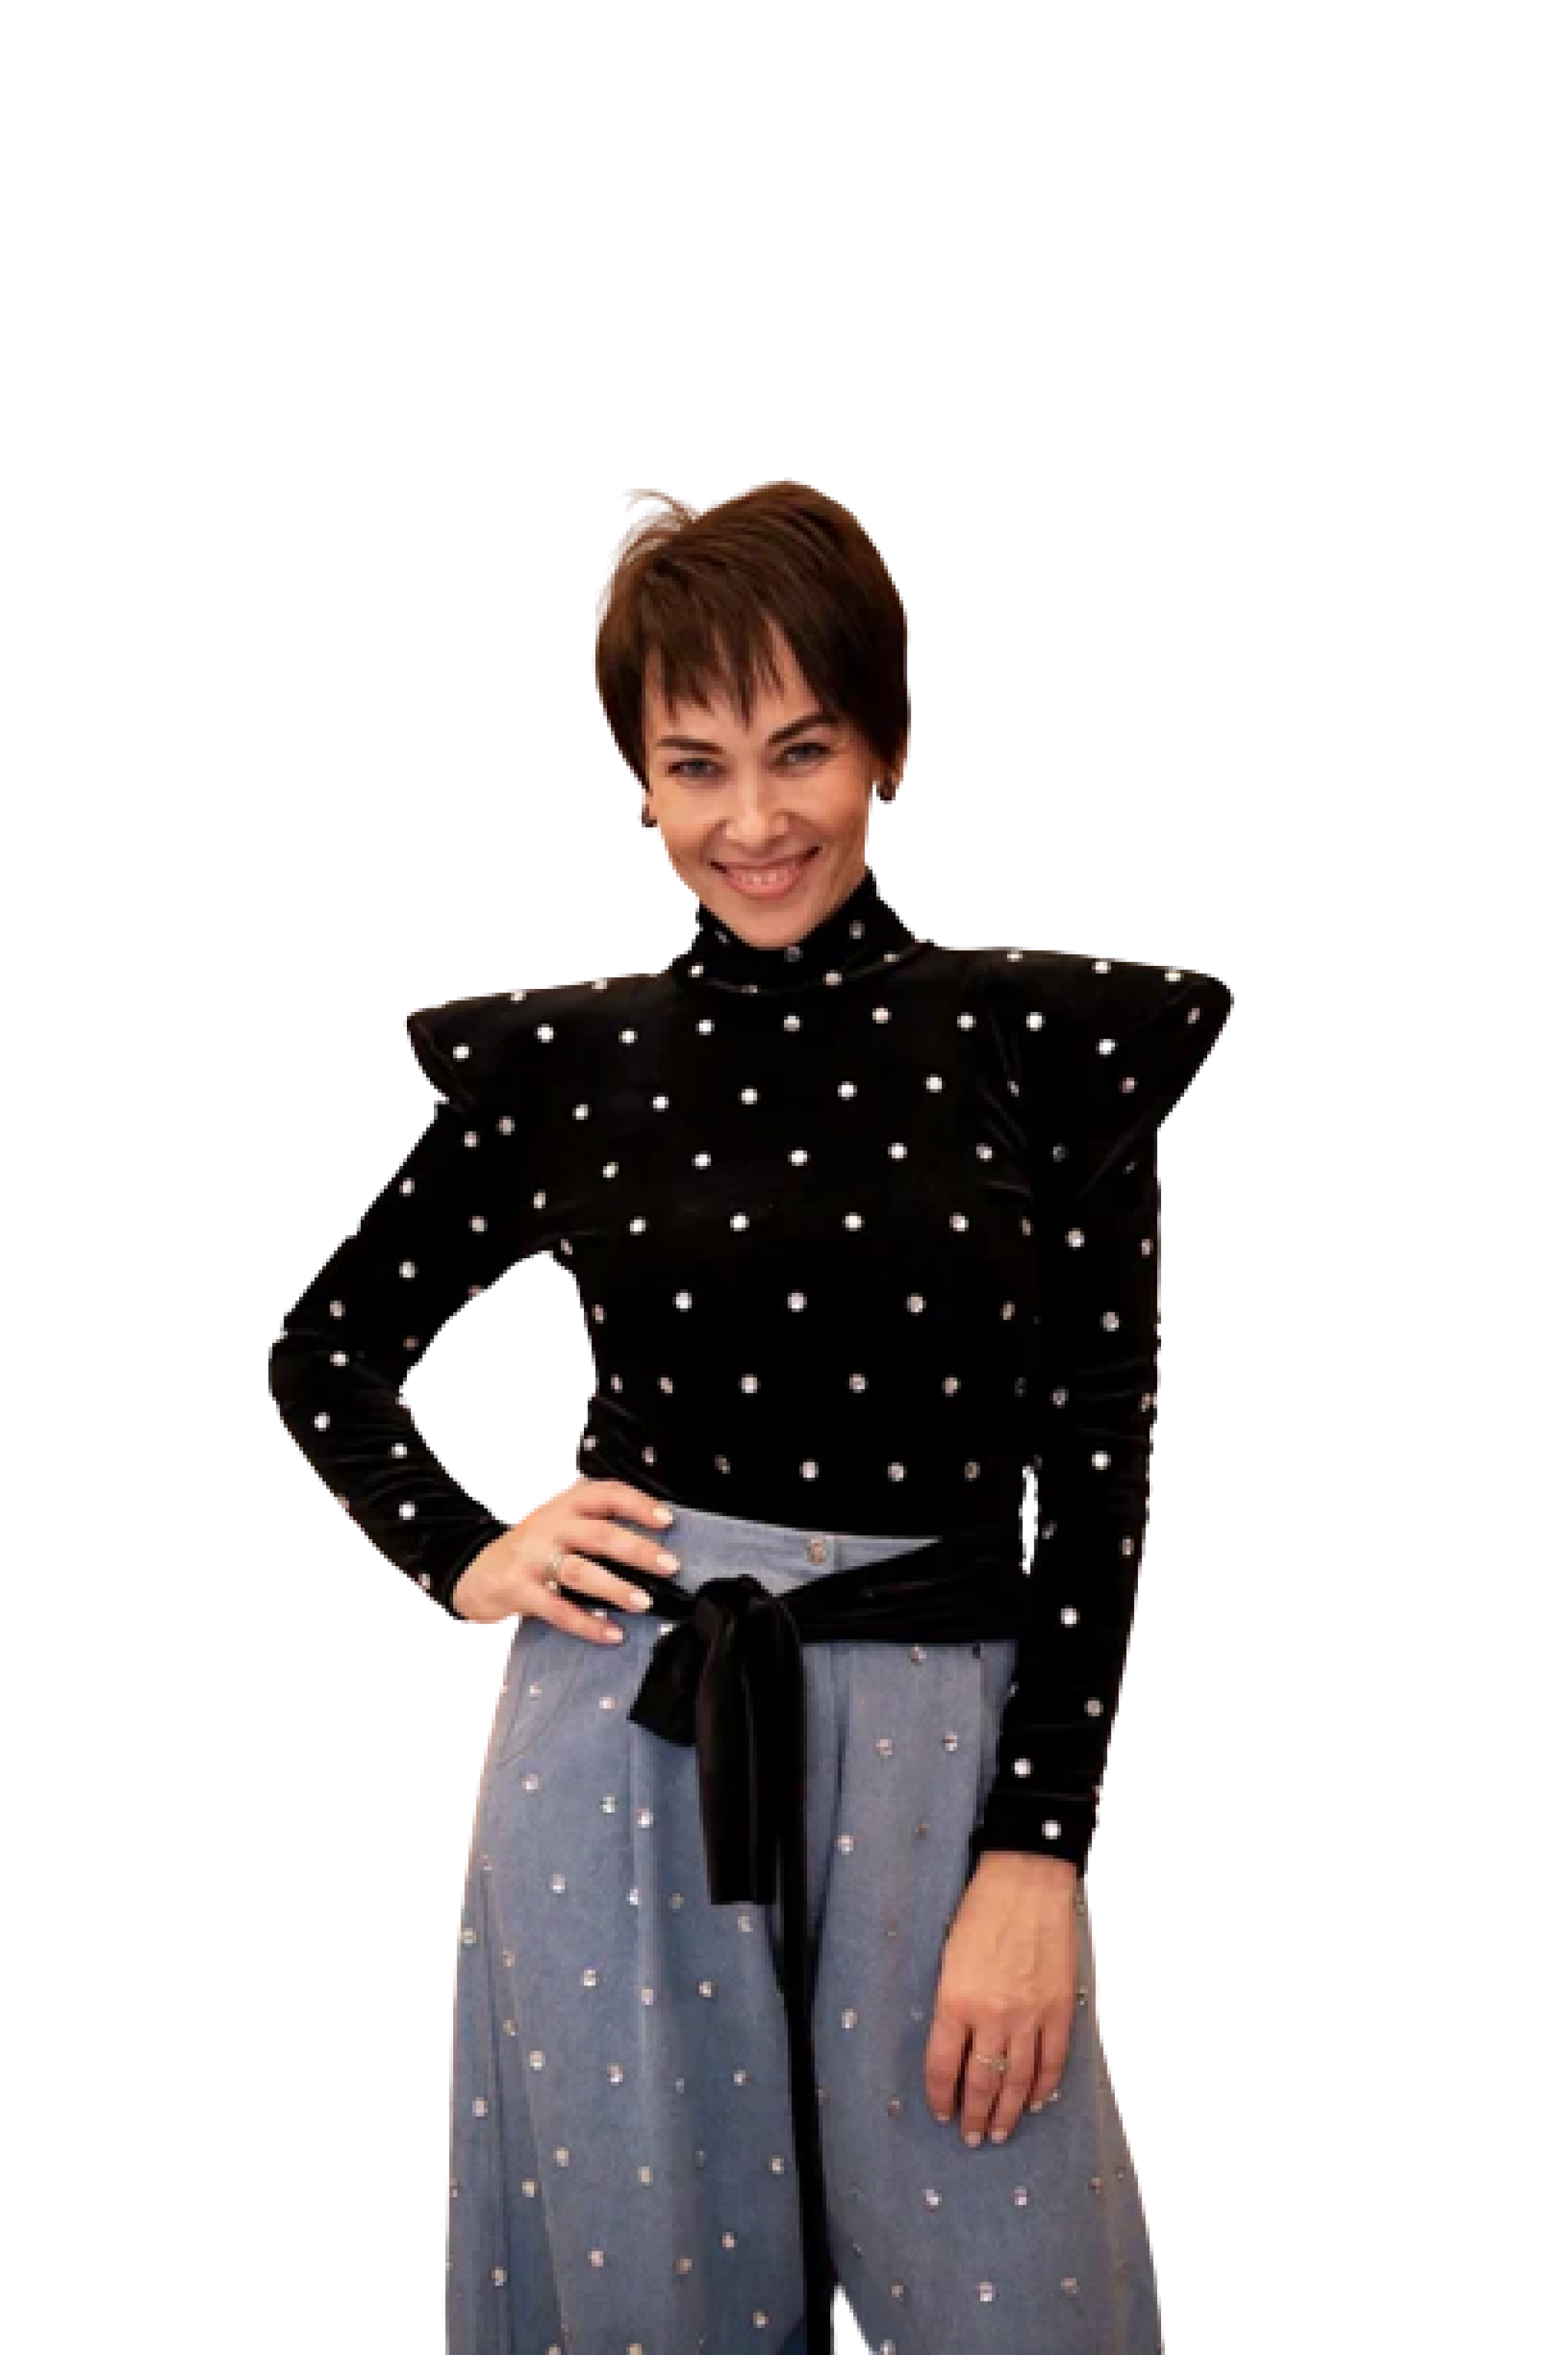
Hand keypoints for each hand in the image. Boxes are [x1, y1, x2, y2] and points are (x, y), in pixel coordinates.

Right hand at [448, 1475, 681, 1634]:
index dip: (639, 1505)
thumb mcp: (560, 1518)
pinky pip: (558, 1610)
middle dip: (638, 1550)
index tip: (668, 1520)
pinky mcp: (520, 1590)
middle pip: (600, 1534)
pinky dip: (588, 1623)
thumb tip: (656, 1534)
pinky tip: (613, 1634)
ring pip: (581, 1571)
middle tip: (671, 1566)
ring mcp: (532, 1557)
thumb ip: (597, 1517)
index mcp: (565, 1501)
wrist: (476, 1571)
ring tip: (645, 1602)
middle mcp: (550, 1524)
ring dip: (616, 1587)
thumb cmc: (534, 1545)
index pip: (607, 1494)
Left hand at [924, 1854, 1076, 2145]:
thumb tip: (956, 2046)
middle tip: (971, 2137)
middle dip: (975, 2115)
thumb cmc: (980, 1913)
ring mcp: (1030, 2016)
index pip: (942, 2065)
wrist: (1027, 1884)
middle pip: (982, 2082)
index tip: (942, 2112)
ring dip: (1008, 2112)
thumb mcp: (949, 1958)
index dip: (941, 2095)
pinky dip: (1044, 2086)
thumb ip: (952, 2004)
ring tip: (1000, 2132)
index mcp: (955, 2001)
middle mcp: (991, 2016)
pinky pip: (1052, 2061)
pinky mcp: (1059, 2010)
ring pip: (1017, 2080)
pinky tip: (1035, 2101)